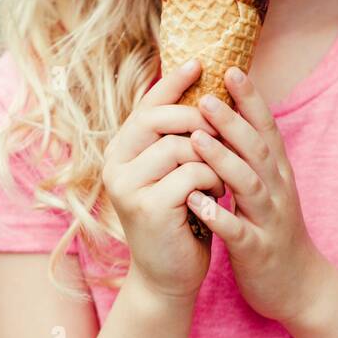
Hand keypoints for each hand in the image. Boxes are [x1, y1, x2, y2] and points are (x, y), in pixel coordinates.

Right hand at [102, 58, 225, 302]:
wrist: (169, 275)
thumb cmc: (178, 217)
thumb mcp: (173, 171)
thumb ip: (176, 136)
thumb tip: (198, 85)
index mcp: (120, 151)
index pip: (146, 105)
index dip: (172, 82)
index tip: (200, 62)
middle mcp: (115, 165)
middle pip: (159, 119)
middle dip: (198, 119)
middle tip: (222, 133)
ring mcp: (127, 186)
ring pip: (181, 146)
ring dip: (212, 159)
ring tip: (219, 179)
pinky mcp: (147, 207)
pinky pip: (192, 173)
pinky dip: (213, 181)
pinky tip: (216, 197)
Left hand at [185, 67, 327, 323]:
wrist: (299, 286)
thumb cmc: (273, 229)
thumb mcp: (267, 186)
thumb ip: (251, 154)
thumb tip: (229, 114)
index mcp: (277, 172)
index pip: (266, 128)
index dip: (251, 99)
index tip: (231, 69)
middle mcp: (277, 190)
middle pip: (257, 149)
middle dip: (233, 122)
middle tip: (207, 97)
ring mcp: (269, 220)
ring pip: (248, 185)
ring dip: (223, 161)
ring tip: (196, 140)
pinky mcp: (258, 251)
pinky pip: (238, 231)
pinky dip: (219, 216)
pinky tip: (196, 203)